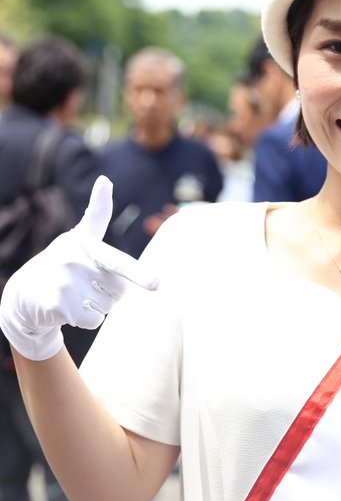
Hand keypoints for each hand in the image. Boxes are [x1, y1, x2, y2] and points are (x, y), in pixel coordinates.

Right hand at [0, 176, 158, 360]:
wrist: (25, 294)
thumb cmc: (62, 264)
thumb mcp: (79, 238)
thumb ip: (97, 214)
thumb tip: (105, 179)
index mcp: (85, 245)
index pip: (115, 259)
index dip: (136, 271)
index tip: (156, 284)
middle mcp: (76, 262)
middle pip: (120, 290)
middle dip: (108, 293)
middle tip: (83, 285)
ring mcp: (66, 284)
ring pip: (108, 306)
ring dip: (95, 306)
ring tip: (73, 295)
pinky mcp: (59, 305)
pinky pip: (94, 320)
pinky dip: (86, 320)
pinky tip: (67, 309)